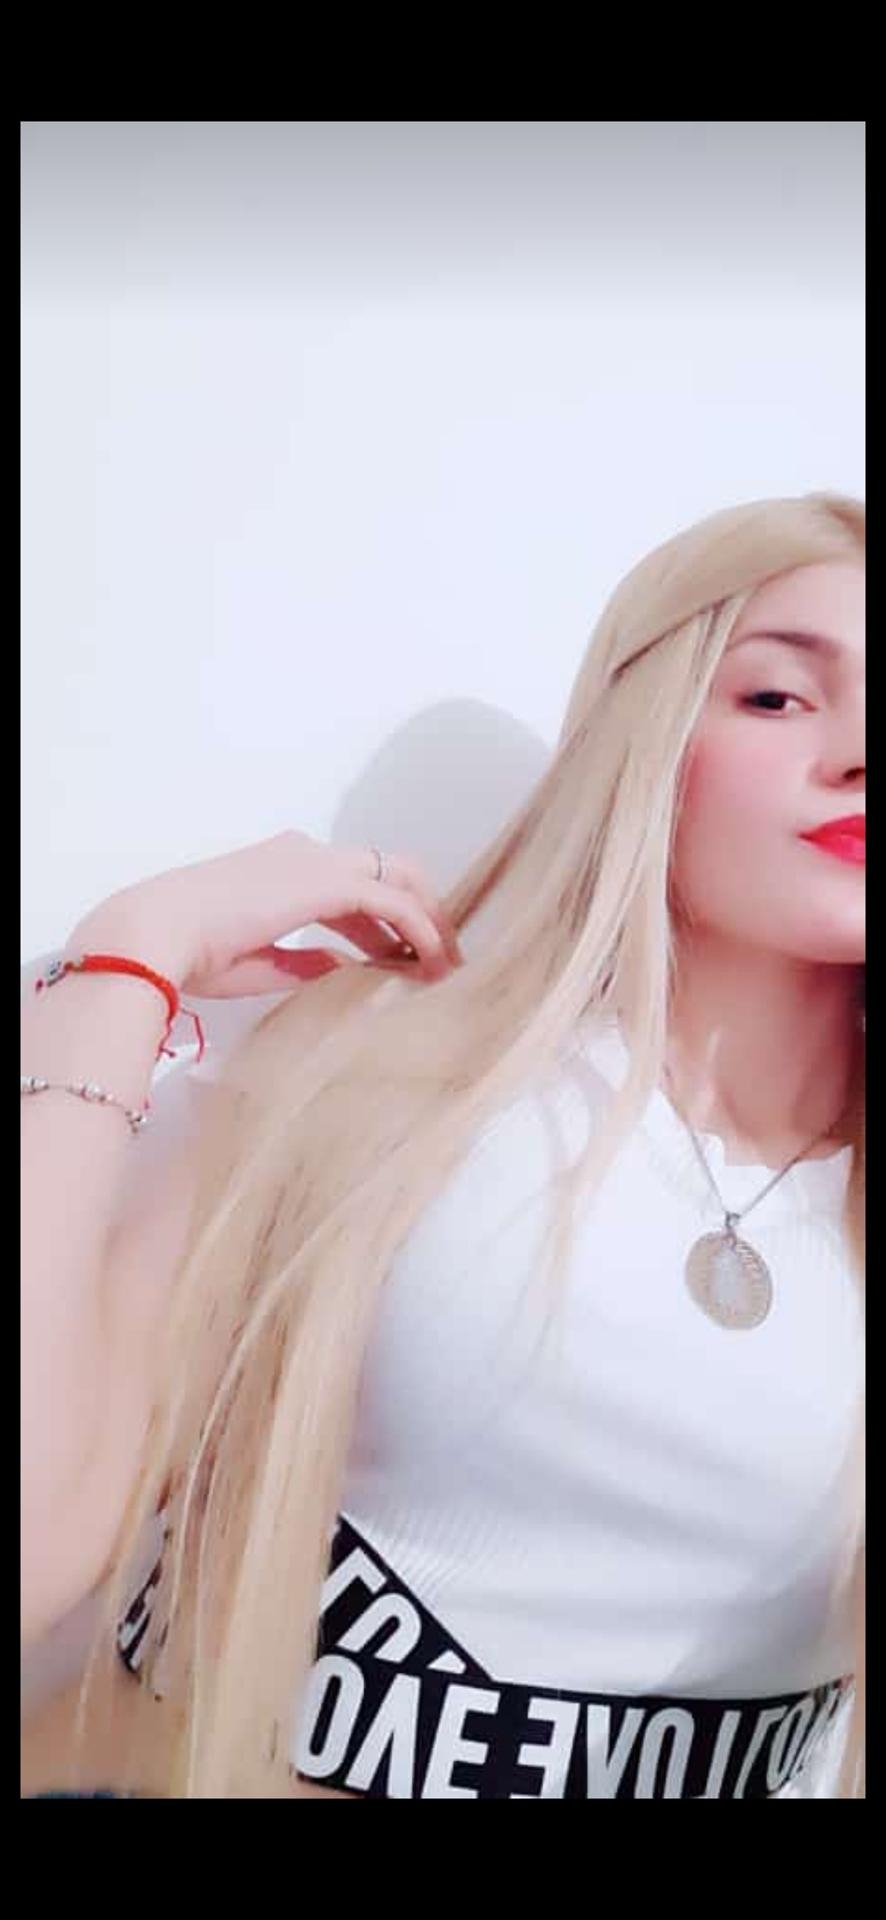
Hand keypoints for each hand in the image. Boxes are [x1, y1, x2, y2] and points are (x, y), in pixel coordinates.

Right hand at [70, 830, 463, 998]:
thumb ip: (306, 960)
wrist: (155, 933)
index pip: (351, 887)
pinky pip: (393, 901)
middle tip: (441, 958)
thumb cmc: (189, 951)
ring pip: (399, 878)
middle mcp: (303, 854)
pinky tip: (432, 961)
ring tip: (447, 966)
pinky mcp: (326, 881)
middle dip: (420, 910)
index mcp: (281, 867)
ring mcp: (316, 861)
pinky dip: (419, 929)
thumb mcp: (260, 961)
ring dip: (428, 921)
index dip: (384, 924)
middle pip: (387, 870)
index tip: (403, 961)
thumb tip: (345, 965)